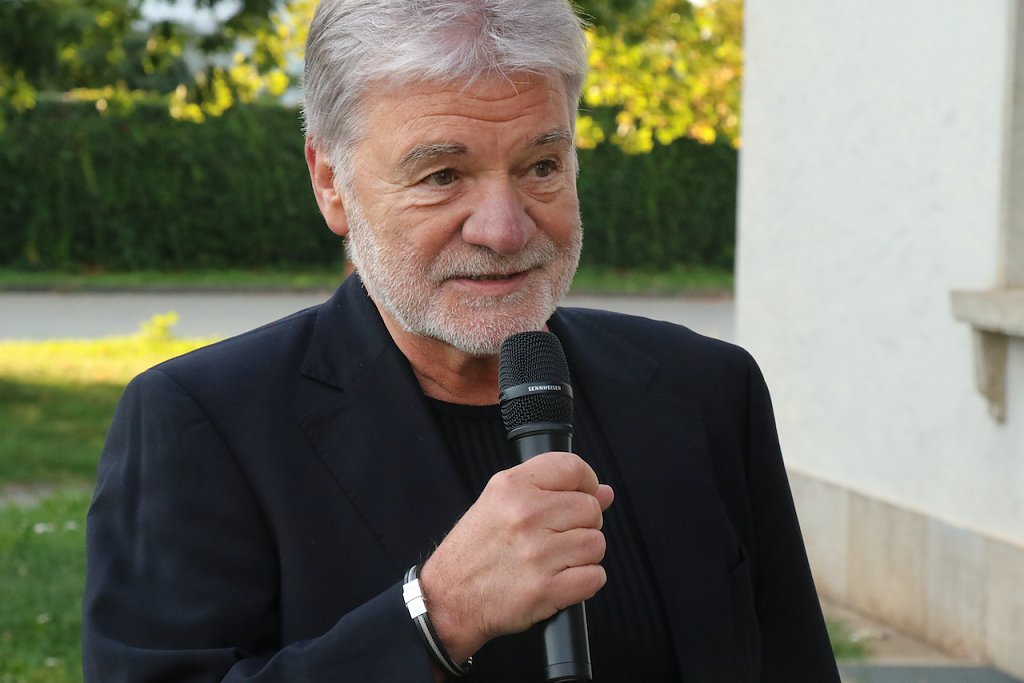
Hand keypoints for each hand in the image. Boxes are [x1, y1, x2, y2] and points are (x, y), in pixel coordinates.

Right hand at [418, 451, 613, 662]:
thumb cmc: (475, 550)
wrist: (448, 598)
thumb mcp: (499, 503)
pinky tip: (561, 579)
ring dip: (583, 555)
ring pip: (596, 544)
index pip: (573, 468)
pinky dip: (584, 582)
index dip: (586, 483)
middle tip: (558, 536)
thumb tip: (603, 492)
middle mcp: (525, 515)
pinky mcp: (546, 589)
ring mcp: (537, 553)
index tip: (582, 495)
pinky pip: (595, 577)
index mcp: (512, 487)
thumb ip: (551, 490)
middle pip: (591, 509)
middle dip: (583, 524)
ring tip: (556, 559)